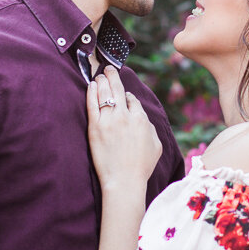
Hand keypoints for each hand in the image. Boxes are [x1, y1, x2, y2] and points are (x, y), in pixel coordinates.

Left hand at [87, 66, 161, 189]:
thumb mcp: (156, 145)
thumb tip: (143, 119)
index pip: (132, 100)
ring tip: (100, 74)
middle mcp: (125, 116)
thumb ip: (151, 128)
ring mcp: (109, 121)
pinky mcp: (95, 128)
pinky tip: (91, 85)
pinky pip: (92, 105)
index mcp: (141, 119)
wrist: (124, 181)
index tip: (123, 95)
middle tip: (109, 68)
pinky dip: (92, 93)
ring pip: (105, 94)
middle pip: (118, 90)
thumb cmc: (142, 167)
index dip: (127, 96)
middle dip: (113, 76)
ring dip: (103, 81)